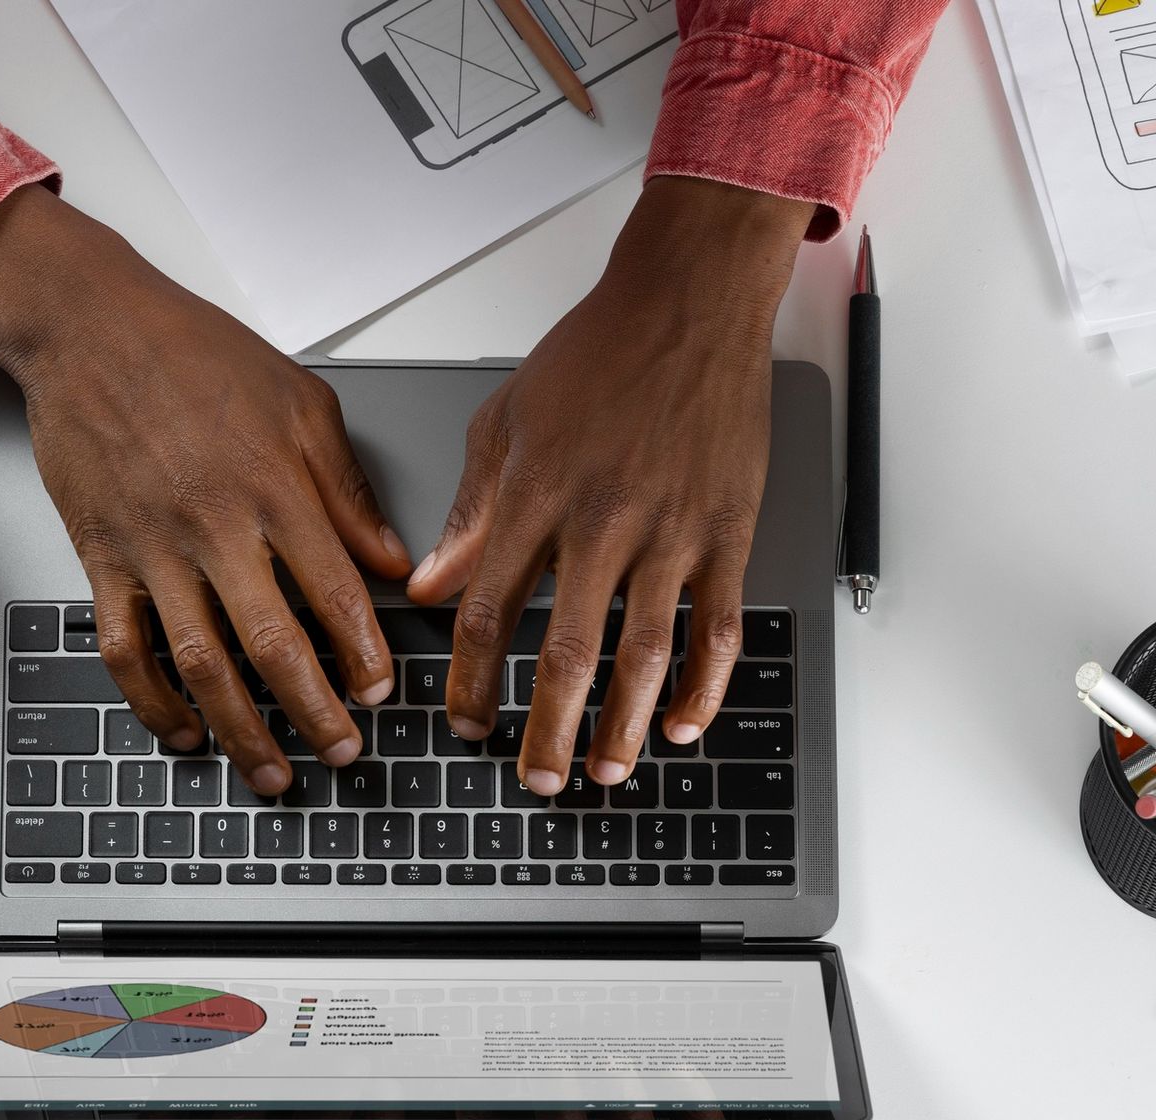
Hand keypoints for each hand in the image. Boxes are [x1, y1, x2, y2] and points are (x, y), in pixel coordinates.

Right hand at [0, 186, 411, 794]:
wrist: (91, 328)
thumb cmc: (197, 354)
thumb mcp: (302, 404)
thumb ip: (347, 491)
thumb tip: (390, 560)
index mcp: (275, 488)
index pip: (335, 593)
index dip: (364, 654)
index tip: (381, 691)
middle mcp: (216, 527)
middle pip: (272, 646)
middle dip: (314, 714)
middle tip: (342, 752)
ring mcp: (155, 549)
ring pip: (199, 663)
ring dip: (240, 728)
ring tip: (271, 770)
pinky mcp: (104, 557)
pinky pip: (124, 647)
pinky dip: (150, 701)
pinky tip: (181, 728)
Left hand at [407, 177, 812, 795]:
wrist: (688, 303)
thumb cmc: (596, 354)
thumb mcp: (504, 422)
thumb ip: (470, 513)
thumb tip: (427, 583)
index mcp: (536, 497)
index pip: (486, 611)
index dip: (469, 679)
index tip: (465, 720)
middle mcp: (601, 523)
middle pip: (565, 652)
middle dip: (545, 729)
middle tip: (535, 780)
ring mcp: (672, 533)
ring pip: (645, 654)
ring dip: (624, 726)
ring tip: (606, 772)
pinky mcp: (728, 532)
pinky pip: (719, 626)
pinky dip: (706, 685)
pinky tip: (687, 724)